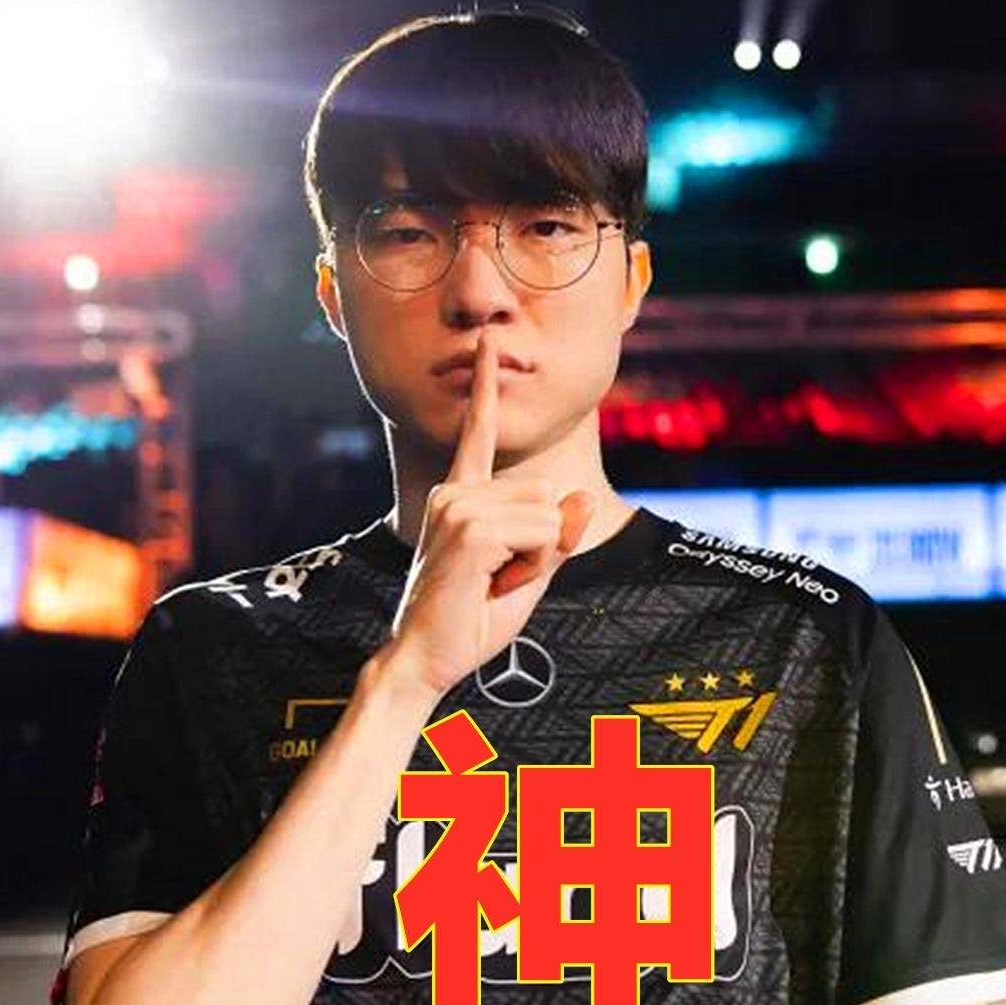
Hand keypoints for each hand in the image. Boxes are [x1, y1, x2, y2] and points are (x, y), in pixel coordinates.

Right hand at [381, 332, 592, 700]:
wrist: (427, 660)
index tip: (490, 345)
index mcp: (459, 496)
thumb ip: (554, 537)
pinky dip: (529, 569)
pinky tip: (486, 585)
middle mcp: (453, 492)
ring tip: (487, 584)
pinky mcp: (471, 527)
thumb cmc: (469, 621)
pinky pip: (540, 536)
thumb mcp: (526, 575)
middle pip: (544, 495)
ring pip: (545, 517)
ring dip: (533, 561)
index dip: (486, 389)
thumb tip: (578, 496)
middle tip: (493, 580)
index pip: (476, 434)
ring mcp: (458, 506)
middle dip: (538, 546)